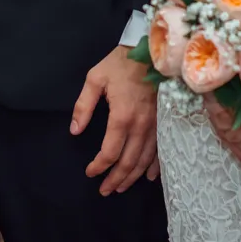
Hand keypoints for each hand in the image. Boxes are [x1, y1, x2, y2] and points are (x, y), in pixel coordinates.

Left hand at [72, 46, 158, 194]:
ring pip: (144, 160)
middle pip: (128, 162)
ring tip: (121, 188)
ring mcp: (156, 126)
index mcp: (122, 116)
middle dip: (115, 179)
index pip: (109, 152)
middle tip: (104, 190)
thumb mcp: (95, 79)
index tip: (90, 173)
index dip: (99, 166)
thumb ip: (83, 106)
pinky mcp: (165, 123)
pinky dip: (155, 167)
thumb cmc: (121, 63)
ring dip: (132, 177)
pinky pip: (161, 150)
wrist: (153, 50)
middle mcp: (141, 126)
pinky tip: (149, 177)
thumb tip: (75, 131)